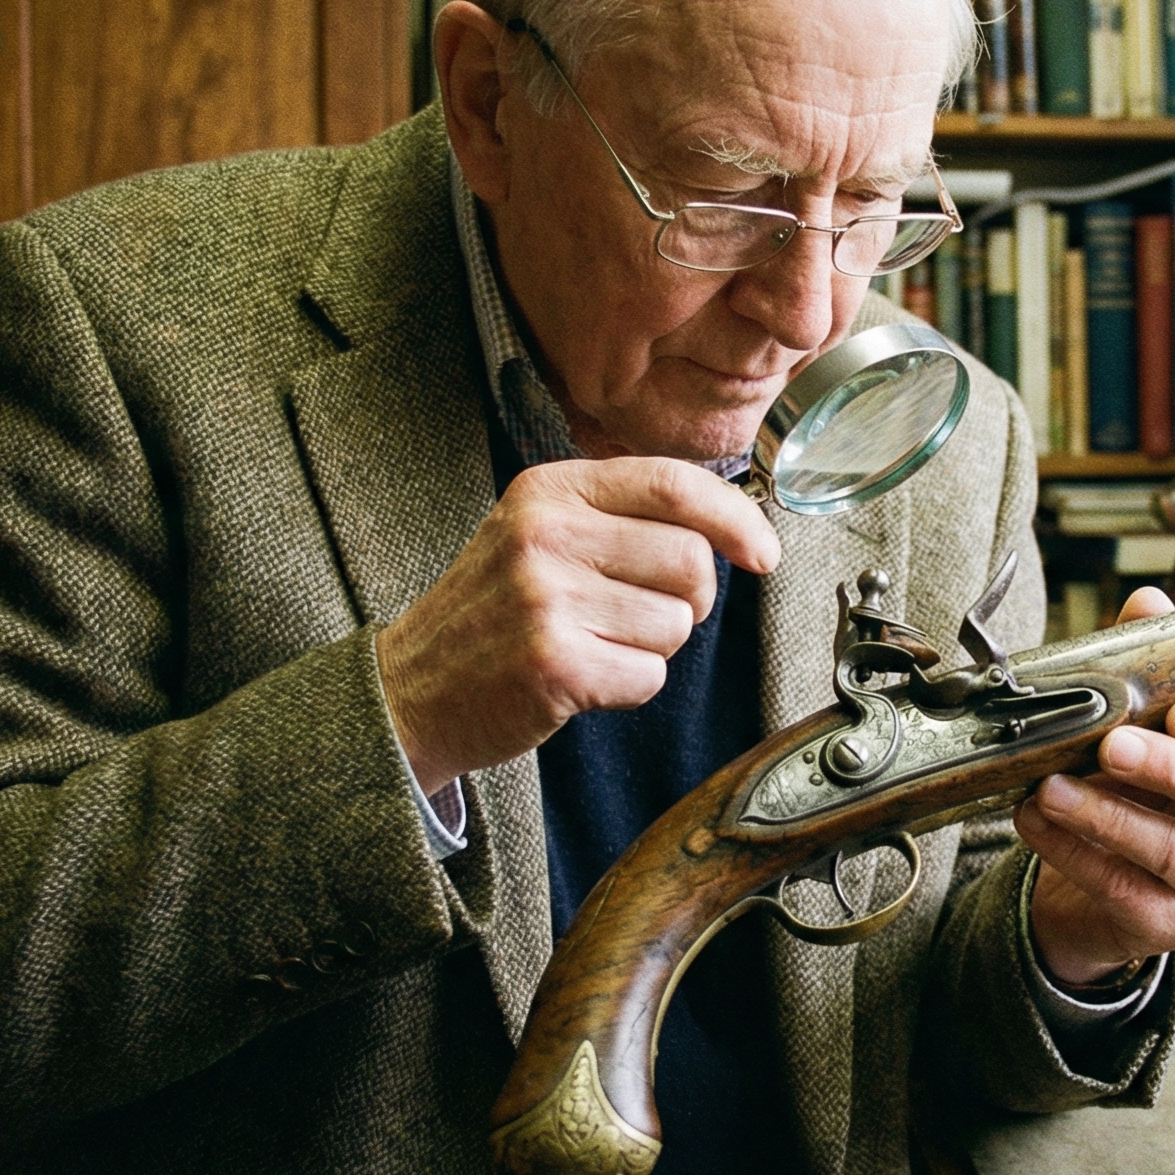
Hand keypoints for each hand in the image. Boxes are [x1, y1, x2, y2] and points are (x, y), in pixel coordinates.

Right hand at [379, 457, 780, 788]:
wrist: (410, 689)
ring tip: (592, 644)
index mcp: (548, 490)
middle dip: (686, 600)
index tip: (763, 553)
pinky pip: (649, 676)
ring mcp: (545, 599)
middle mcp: (545, 535)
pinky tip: (583, 678)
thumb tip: (732, 529)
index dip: (736, 519)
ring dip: (651, 647)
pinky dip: (629, 686)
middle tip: (636, 616)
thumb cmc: (492, 614)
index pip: (673, 485)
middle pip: (690, 560)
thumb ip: (620, 517)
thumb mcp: (538, 533)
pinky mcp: (553, 663)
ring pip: (675, 624)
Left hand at [1019, 586, 1174, 986]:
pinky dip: (1073, 854)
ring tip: (1050, 788)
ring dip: (1108, 816)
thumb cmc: (1132, 788)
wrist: (1096, 882)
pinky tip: (1033, 821)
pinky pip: (1126, 892)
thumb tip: (1148, 603)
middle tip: (1113, 746)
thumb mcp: (1140, 725)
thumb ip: (1149, 665)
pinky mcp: (1171, 924)